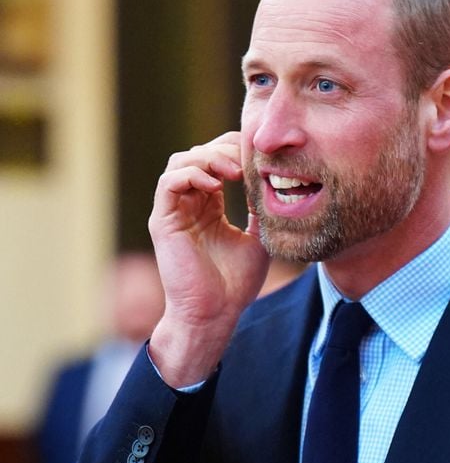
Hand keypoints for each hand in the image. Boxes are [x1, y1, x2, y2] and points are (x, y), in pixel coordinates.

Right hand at [148, 132, 269, 385]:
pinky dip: (191, 174)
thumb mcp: (259, 237)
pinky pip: (169, 182)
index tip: (260, 158)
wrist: (216, 313)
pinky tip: (215, 183)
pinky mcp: (163, 221)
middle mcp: (189, 204)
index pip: (216, 161)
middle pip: (199, 154)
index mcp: (209, 206)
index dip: (236, 151)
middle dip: (224, 149)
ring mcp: (174, 211)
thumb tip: (274, 180)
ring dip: (208, 158)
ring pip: (181, 162)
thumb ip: (261, 208)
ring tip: (234, 170)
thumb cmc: (236, 283)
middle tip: (248, 160)